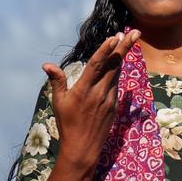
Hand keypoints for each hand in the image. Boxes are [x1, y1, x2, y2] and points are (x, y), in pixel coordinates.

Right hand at [42, 29, 139, 171]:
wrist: (83, 148)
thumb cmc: (67, 125)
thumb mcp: (58, 103)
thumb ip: (57, 81)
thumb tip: (47, 65)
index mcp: (83, 90)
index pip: (97, 65)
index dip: (106, 50)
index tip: (115, 37)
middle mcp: (99, 92)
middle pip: (114, 65)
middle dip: (124, 47)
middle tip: (134, 32)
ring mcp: (109, 99)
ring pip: (117, 73)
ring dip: (122, 56)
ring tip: (129, 40)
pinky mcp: (114, 105)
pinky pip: (116, 84)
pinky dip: (118, 71)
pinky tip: (119, 61)